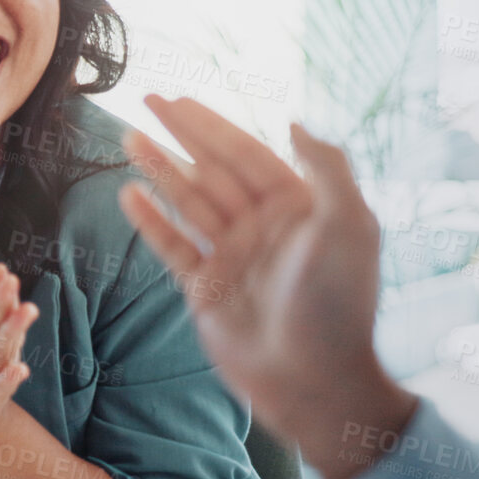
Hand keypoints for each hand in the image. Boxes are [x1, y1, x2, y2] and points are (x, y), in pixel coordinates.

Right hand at [118, 95, 415, 478]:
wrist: (314, 379)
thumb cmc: (338, 303)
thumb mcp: (349, 226)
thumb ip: (328, 168)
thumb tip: (293, 122)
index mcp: (297, 207)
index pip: (246, 153)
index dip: (211, 124)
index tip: (178, 98)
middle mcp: (261, 226)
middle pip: (212, 168)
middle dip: (180, 134)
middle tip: (147, 100)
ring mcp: (231, 256)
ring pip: (188, 201)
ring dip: (159, 169)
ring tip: (129, 139)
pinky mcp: (206, 289)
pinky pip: (172, 246)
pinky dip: (151, 221)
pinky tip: (130, 195)